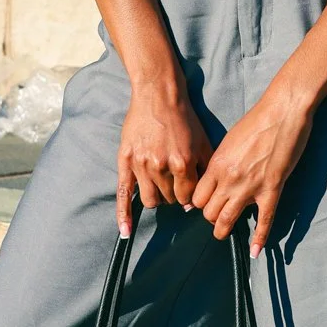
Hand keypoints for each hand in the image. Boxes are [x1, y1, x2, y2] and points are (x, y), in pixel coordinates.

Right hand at [117, 78, 212, 231]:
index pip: (187, 198)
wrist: (158, 95)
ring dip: (158, 197)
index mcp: (182, 163)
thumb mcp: (202, 142)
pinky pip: (123, 193)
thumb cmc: (183, 119)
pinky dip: (124, 215)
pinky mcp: (125, 162)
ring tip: (161, 186)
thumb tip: (197, 202)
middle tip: (175, 181)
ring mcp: (141, 165)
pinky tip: (125, 231)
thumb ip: (203, 171)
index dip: (190, 196)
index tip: (189, 190)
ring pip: (151, 199)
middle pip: (170, 199)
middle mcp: (161, 167)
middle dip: (174, 195)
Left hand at [194, 79, 314, 253]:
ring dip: (223, 230)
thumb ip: (219, 162)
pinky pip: (264, 221)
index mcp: (216, 165)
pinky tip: (256, 252)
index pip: (197, 198)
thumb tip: (214, 178)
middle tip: (216, 215)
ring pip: (227, 220)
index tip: (204, 205)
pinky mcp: (272, 189)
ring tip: (224, 233)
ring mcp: (250, 186)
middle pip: (208, 212)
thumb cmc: (256, 121)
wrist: (283, 112)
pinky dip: (259, 239)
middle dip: (210, 217)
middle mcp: (229, 179)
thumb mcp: (228, 140)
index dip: (199, 204)